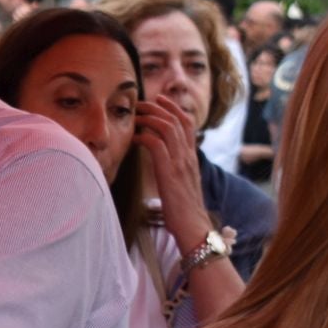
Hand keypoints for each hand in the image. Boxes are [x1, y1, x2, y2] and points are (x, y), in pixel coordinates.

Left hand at [135, 96, 214, 250]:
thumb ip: (174, 167)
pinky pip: (157, 145)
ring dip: (150, 117)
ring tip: (136, 114)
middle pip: (177, 121)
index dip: (173, 109)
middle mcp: (188, 157)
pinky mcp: (170, 173)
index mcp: (191, 158)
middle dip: (159, 107)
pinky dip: (145, 136)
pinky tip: (135, 137)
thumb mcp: (181, 182)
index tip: (160, 100)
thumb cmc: (183, 209)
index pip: (187, 124)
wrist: (192, 227)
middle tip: (142, 101)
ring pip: (168, 128)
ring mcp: (181, 164)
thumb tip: (161, 158)